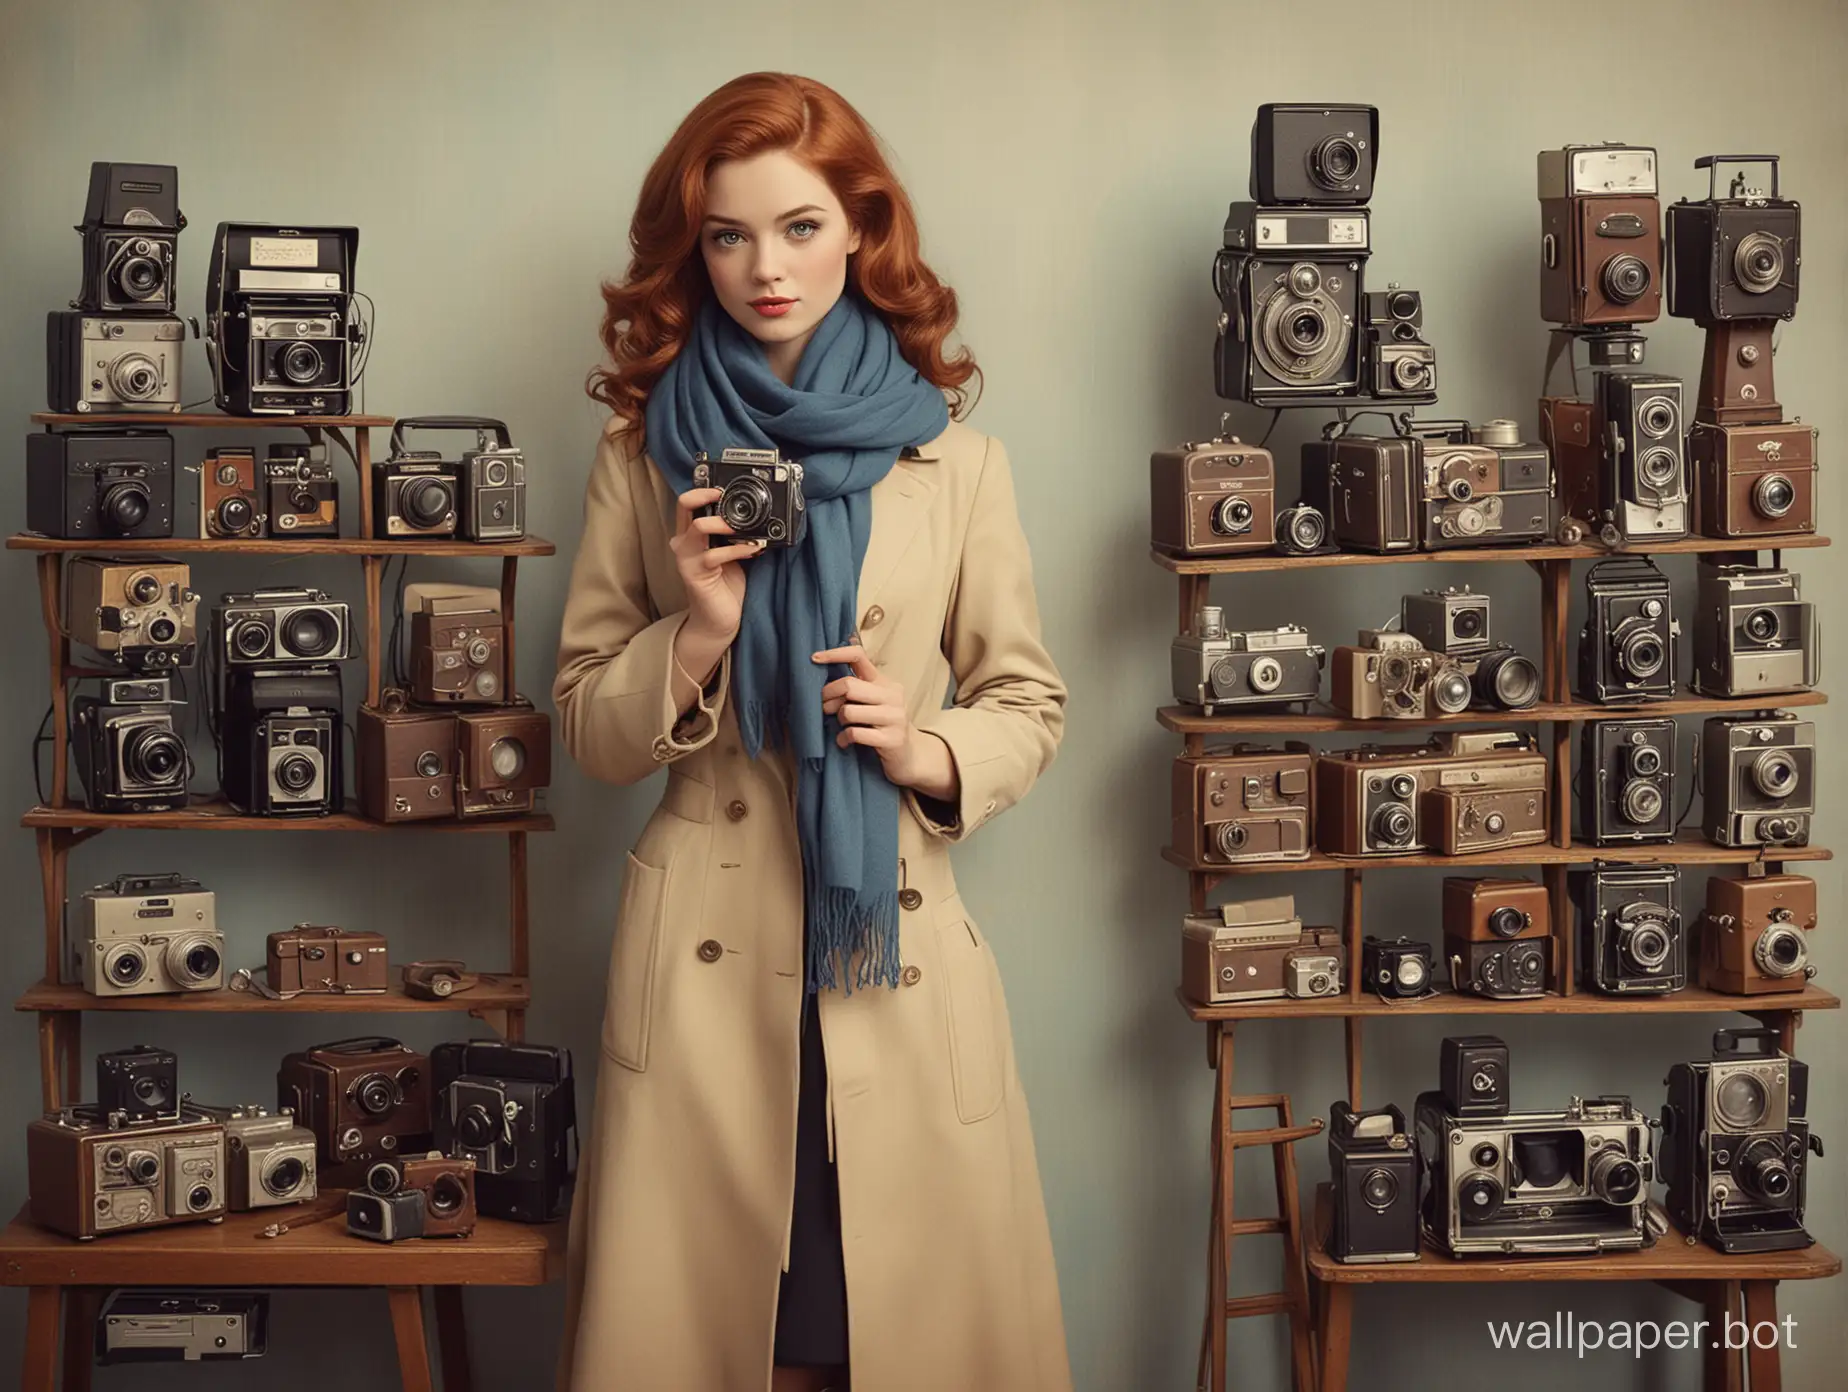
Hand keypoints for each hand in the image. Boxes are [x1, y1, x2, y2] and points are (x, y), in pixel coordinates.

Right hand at [670, 486, 764, 641]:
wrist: (718, 619)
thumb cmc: (725, 585)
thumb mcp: (730, 553)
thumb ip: (733, 535)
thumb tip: (755, 518)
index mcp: (690, 535)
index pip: (687, 503)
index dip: (703, 490)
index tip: (724, 489)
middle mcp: (683, 542)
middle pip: (684, 505)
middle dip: (708, 496)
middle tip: (728, 498)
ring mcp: (686, 557)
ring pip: (700, 526)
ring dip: (726, 524)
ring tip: (746, 530)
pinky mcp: (695, 573)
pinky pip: (716, 554)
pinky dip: (738, 549)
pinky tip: (753, 551)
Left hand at [814, 642, 917, 775]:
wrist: (910, 756)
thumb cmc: (882, 726)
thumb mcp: (873, 701)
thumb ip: (855, 686)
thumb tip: (824, 663)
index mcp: (885, 682)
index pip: (859, 656)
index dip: (834, 654)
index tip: (814, 659)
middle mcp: (892, 696)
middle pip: (848, 685)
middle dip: (829, 696)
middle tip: (825, 708)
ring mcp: (894, 717)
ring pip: (848, 711)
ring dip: (838, 720)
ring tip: (842, 726)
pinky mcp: (891, 739)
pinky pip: (855, 734)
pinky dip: (843, 738)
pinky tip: (844, 742)